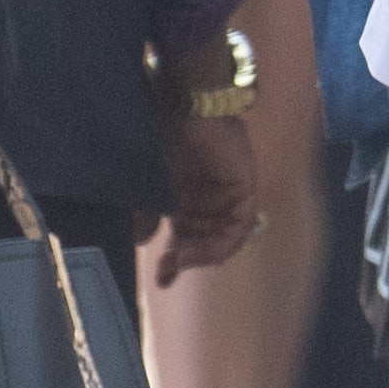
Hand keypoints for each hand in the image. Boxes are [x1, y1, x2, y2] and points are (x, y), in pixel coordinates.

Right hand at [153, 111, 260, 282]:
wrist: (186, 106)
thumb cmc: (163, 135)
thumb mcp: (150, 183)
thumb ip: (148, 214)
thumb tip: (144, 243)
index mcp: (185, 196)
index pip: (184, 236)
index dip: (174, 260)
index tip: (161, 280)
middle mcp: (208, 199)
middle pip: (203, 241)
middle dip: (186, 259)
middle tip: (168, 271)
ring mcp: (228, 195)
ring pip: (222, 238)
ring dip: (202, 254)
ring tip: (181, 259)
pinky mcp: (245, 190)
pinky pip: (241, 226)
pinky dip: (224, 242)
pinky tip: (205, 250)